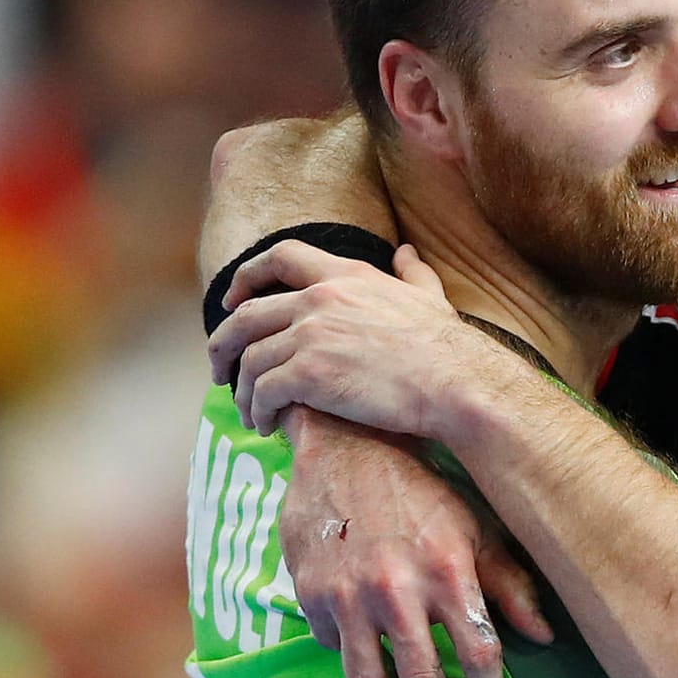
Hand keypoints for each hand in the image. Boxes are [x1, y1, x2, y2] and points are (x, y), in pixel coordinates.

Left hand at [208, 240, 499, 436]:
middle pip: (247, 313)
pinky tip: (267, 426)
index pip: (280, 257)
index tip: (233, 301)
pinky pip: (263, 392)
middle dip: (224, 344)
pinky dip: (258, 411)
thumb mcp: (430, 296)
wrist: (457, 382)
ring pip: (250, 360)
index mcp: (347, 275)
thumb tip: (407, 251)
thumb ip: (413, 272)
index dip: (247, 276)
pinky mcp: (309, 374)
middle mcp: (321, 297)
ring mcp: (312, 334)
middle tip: (221, 371)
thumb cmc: (448, 347)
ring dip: (243, 392)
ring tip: (251, 415)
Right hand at [280, 406, 551, 677]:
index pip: (479, 655)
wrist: (346, 445)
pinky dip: (355, 654)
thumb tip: (544, 635)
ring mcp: (350, 594)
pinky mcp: (312, 594)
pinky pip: (336, 648)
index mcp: (449, 569)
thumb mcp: (475, 525)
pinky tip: (369, 643)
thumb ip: (510, 582)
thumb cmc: (422, 486)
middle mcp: (399, 588)